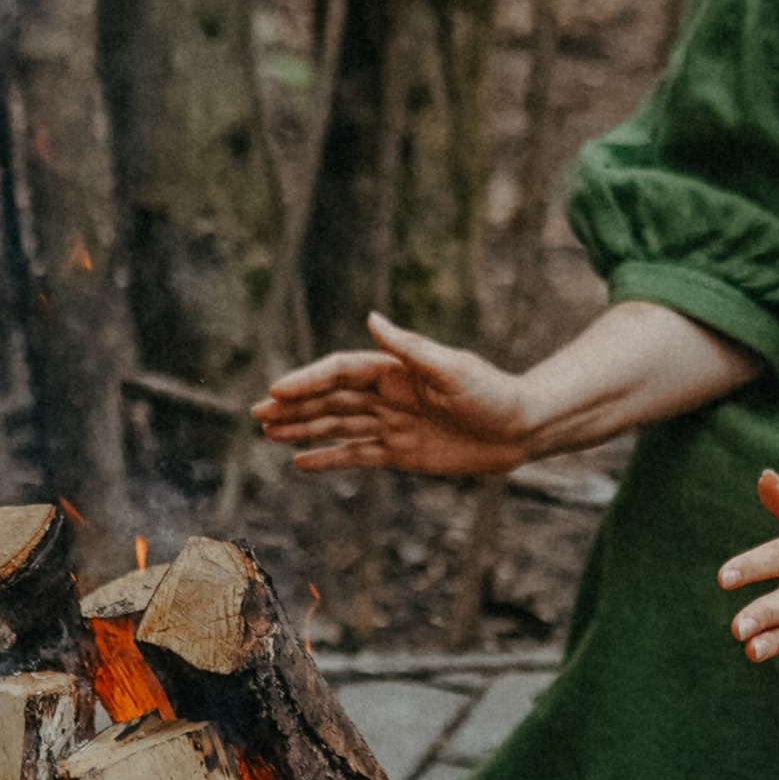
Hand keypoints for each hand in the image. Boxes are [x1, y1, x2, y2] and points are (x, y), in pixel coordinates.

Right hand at [252, 310, 529, 478]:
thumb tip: (372, 319)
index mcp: (395, 371)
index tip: (278, 391)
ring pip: (337, 426)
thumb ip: (409, 348)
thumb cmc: (492, 393)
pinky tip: (300, 460)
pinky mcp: (401, 452)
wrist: (521, 427)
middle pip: (331, 400)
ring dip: (303, 429)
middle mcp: (388, 395)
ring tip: (268, 434)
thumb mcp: (452, 369)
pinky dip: (329, 458)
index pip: (340, 373)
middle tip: (256, 415)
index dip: (308, 381)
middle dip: (294, 406)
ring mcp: (392, 424)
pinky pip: (357, 455)